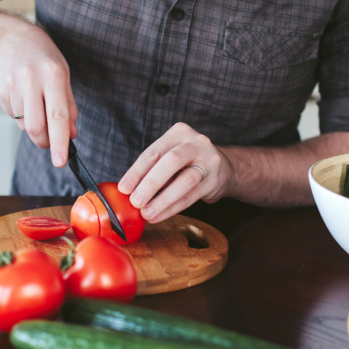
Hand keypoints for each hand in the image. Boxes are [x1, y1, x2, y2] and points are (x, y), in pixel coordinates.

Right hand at [0, 23, 77, 166]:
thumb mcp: (63, 74)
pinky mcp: (0, 91)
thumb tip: (71, 134)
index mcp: (53, 75)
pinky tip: (24, 98)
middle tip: (50, 143)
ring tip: (37, 106)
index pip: (58, 116)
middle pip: (36, 126)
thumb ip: (69, 105)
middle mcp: (31, 79)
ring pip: (24, 124)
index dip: (60, 142)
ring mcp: (13, 85)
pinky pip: (13, 116)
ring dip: (34, 126)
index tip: (61, 161)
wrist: (9, 37)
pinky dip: (22, 116)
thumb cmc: (42, 57)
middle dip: (44, 142)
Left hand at [118, 123, 234, 222]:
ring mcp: (209, 161)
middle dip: (150, 183)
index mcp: (178, 133)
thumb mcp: (172, 156)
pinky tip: (160, 215)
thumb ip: (153, 168)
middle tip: (135, 202)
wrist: (225, 168)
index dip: (136, 171)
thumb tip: (128, 191)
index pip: (153, 152)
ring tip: (147, 213)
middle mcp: (195, 142)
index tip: (124, 189)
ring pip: (184, 180)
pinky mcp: (215, 180)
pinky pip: (191, 196)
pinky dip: (173, 208)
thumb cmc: (188, 163)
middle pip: (171, 162)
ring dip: (163, 200)